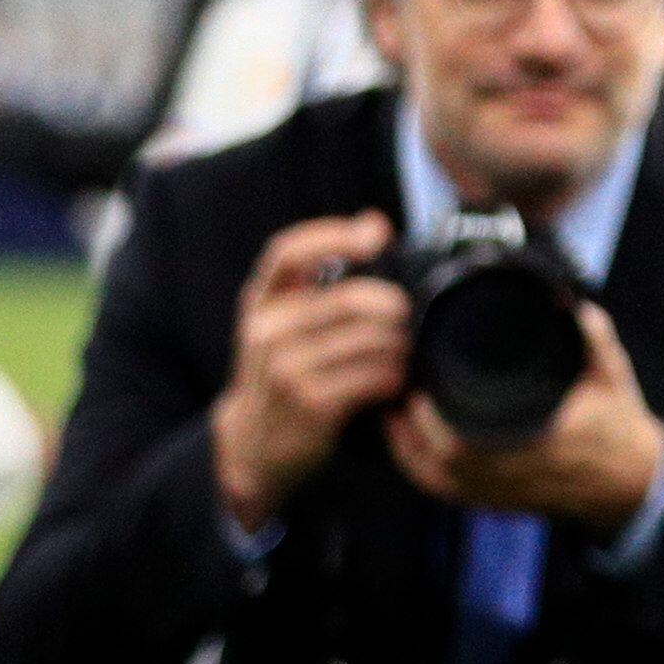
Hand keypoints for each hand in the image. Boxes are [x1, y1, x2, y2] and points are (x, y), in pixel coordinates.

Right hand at [212, 215, 407, 533]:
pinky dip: (394, 375)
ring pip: (369, 340)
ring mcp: (284, 370)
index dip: (333, 235)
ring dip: (398, 345)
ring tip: (399, 351)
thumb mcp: (286, 321)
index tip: (377, 231)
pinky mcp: (309, 404)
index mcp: (260, 301)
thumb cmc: (287, 366)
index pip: (288, 252)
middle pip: (347, 299)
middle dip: (391, 305)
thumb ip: (322, 280)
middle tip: (405, 313)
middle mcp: (266, 331)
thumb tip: (376, 222)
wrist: (257, 441)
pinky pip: (374, 376)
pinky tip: (392, 379)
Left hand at [387, 298, 663, 538]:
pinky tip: (403, 440)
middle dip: (411, 423)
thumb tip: (568, 302)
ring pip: (435, 477)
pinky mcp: (493, 501)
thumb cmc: (619, 425)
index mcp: (542, 442)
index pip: (468, 441)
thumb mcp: (614, 376)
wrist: (629, 481)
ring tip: (393, 406)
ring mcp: (501, 491)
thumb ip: (593, 338)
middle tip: (401, 384)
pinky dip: (416, 466)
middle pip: (441, 459)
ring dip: (406, 445)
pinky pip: (442, 490)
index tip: (420, 382)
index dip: (432, 418)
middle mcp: (515, 473)